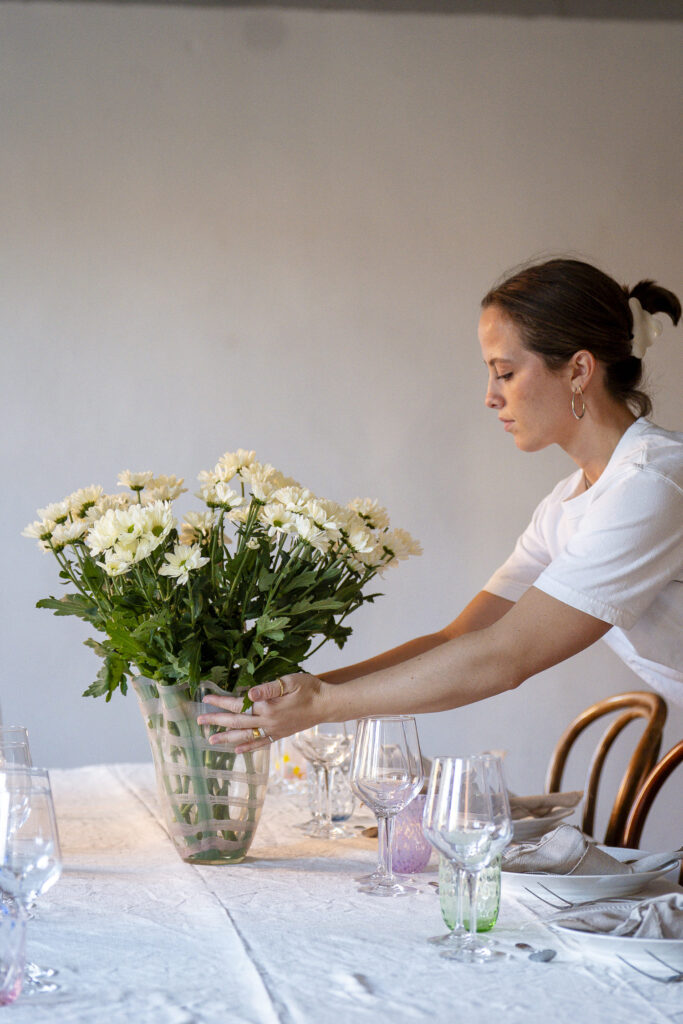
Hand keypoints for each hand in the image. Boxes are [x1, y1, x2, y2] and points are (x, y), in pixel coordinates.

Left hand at [196, 672, 324, 752]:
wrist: (327, 705)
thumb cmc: (309, 688)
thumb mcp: (290, 682)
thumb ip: (268, 688)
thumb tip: (250, 692)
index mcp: (267, 707)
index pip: (237, 704)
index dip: (221, 701)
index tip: (206, 699)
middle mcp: (267, 721)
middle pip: (236, 722)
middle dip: (217, 721)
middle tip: (199, 722)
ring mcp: (273, 730)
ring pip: (245, 736)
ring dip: (226, 738)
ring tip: (211, 741)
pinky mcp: (280, 734)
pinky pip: (260, 743)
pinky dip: (247, 747)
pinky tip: (237, 749)